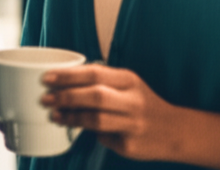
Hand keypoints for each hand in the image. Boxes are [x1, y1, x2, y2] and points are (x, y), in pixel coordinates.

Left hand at [40, 64, 180, 161]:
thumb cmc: (142, 103)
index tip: (47, 78)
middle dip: (66, 97)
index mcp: (129, 80)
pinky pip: (103, 138)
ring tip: (54, 115)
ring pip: (96, 120)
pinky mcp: (130, 145)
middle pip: (95, 96)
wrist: (175, 131)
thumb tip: (62, 81)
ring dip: (71, 117)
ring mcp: (132, 125)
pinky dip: (90, 133)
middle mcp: (133, 101)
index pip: (94, 74)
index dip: (68, 76)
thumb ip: (101, 81)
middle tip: (45, 98)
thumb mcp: (127, 84)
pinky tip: (80, 129)